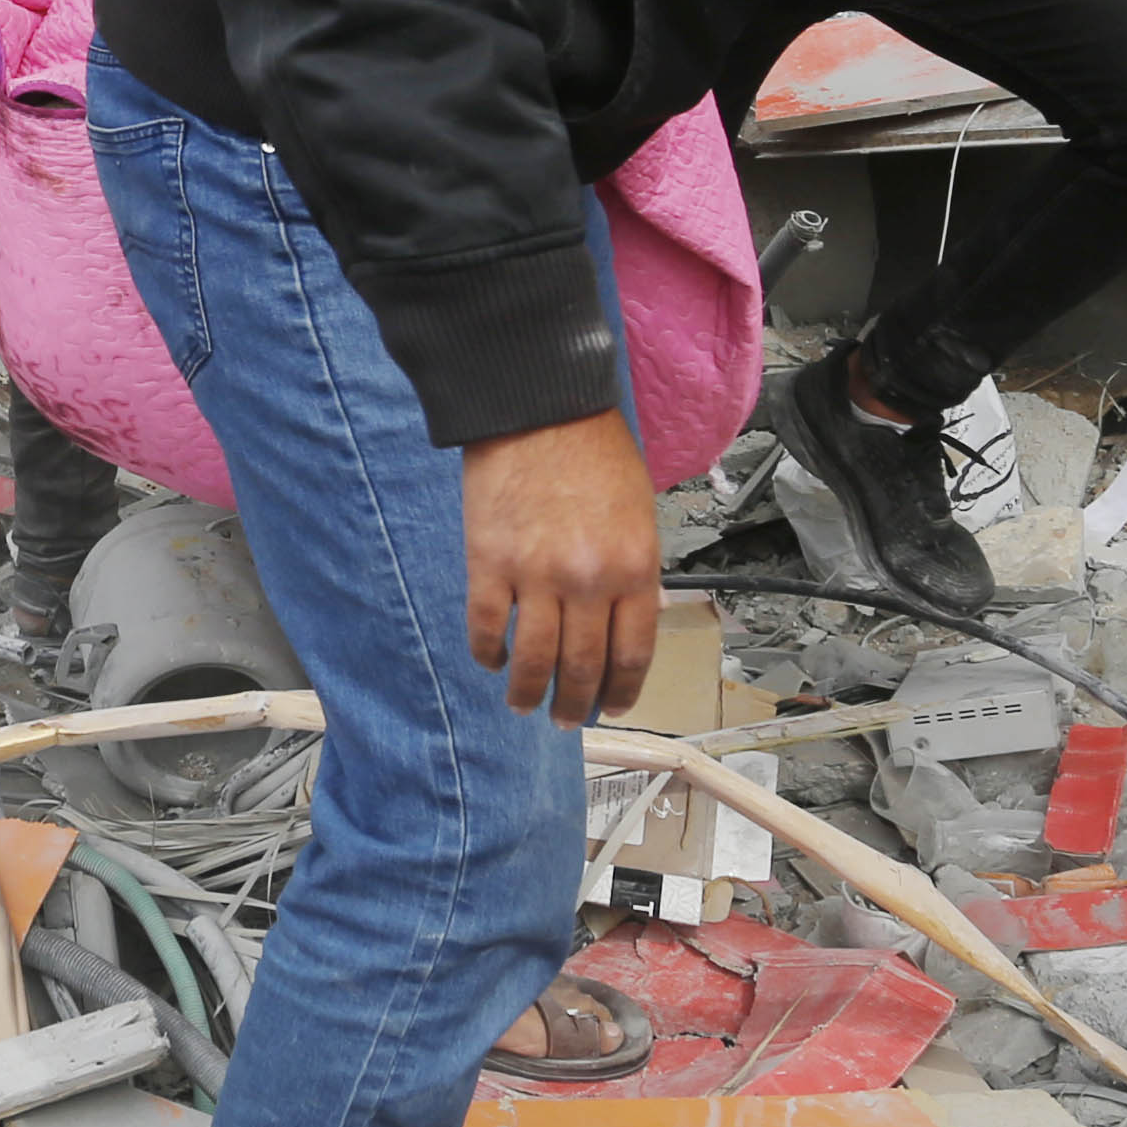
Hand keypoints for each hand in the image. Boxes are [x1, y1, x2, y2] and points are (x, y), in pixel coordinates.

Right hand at [461, 409, 660, 723]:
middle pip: (583, 669)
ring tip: (522, 704)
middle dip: (574, 706)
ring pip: (533, 661)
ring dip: (527, 693)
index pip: (632, 654)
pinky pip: (488, 629)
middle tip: (565, 720)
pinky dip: (488, 654)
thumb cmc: (593, 451)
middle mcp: (589, 581)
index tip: (611, 708)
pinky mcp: (489, 564)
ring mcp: (536, 575)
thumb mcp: (639, 513)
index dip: (622, 692)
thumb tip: (630, 620)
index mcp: (634, 568)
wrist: (538, 407)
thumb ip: (635, 571)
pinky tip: (491, 661)